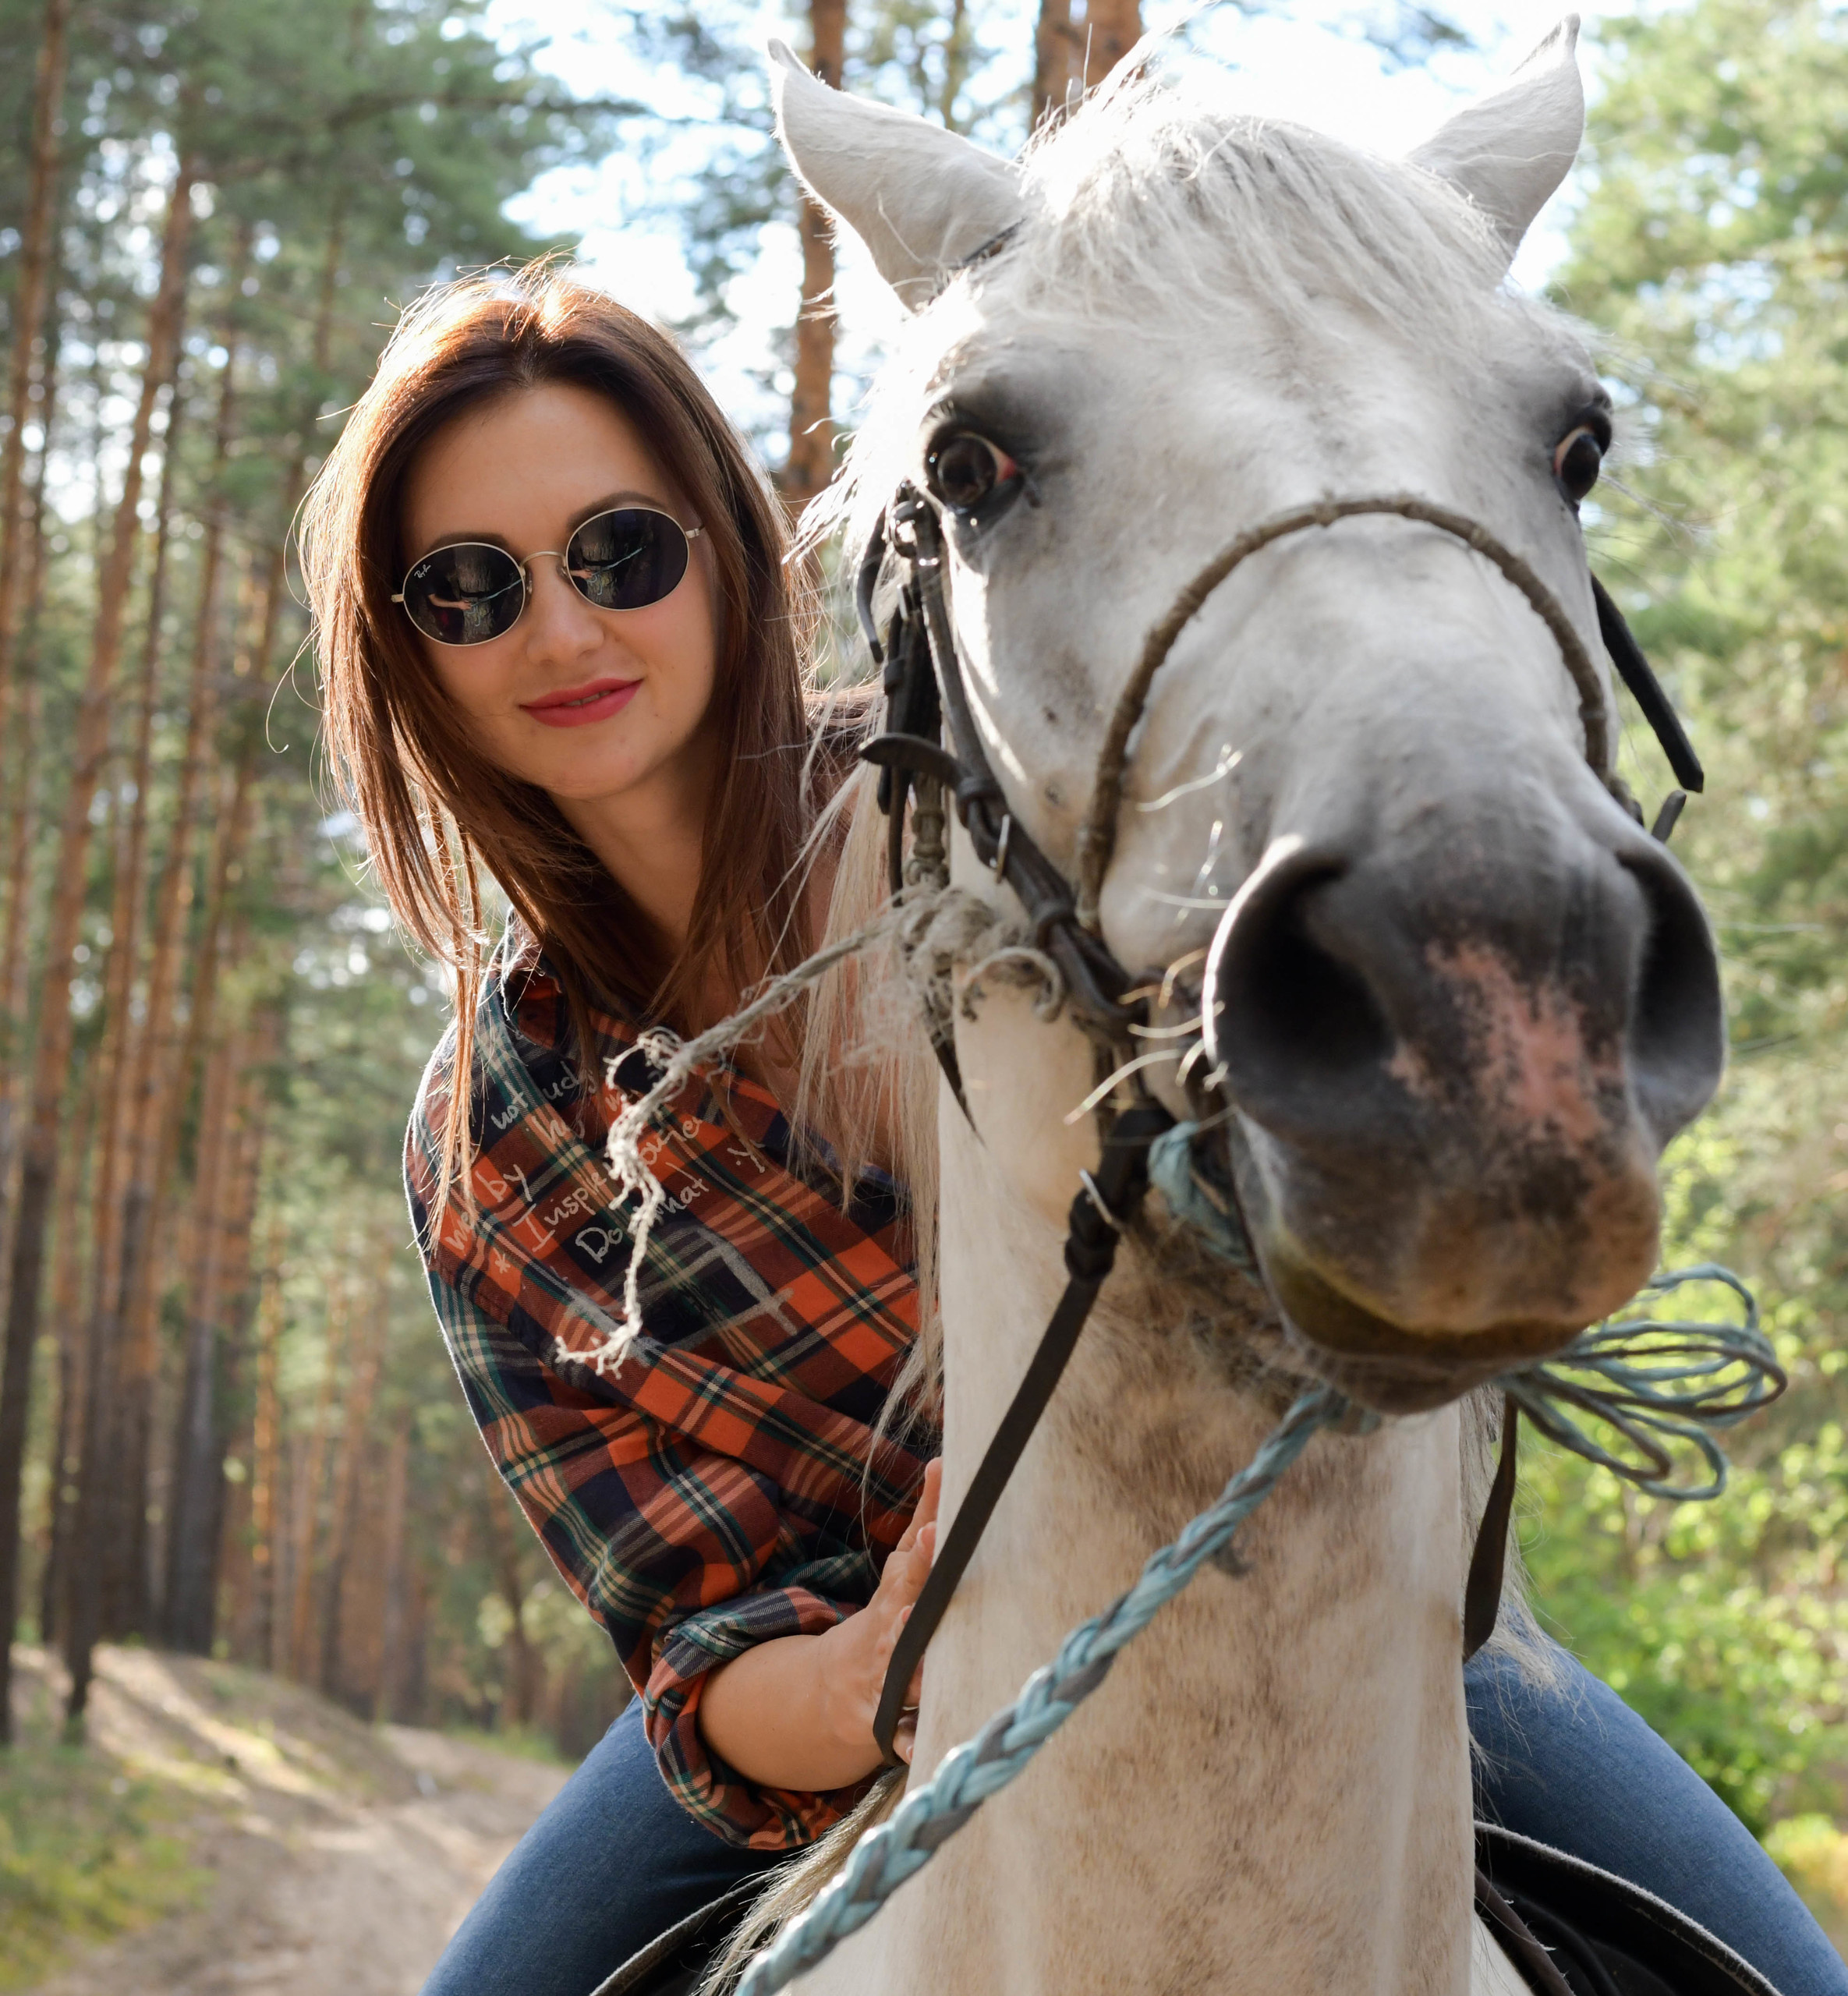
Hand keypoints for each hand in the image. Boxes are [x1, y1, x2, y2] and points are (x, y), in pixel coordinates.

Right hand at [819, 1458, 941, 1764]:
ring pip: (901, 1680)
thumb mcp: (900, 1569)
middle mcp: (887, 1638)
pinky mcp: (884, 1724)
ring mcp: (882, 1682)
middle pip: (901, 1624)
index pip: (910, 1571)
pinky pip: (900, 1737)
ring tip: (923, 1671)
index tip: (936, 1532)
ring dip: (911, 1677)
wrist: (836, 1689)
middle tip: (917, 1607)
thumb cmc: (888, 1615)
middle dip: (911, 1613)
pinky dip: (909, 1745)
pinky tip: (920, 1752)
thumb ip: (926, 1517)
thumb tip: (944, 1459)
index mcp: (895, 1598)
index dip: (922, 1554)